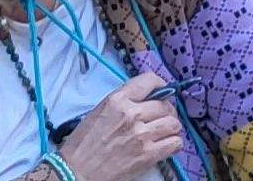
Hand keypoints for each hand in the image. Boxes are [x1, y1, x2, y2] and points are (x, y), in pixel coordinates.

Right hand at [56, 72, 188, 180]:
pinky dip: (173, 144)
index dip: (160, 85)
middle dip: (166, 111)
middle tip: (161, 118)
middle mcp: (132, 114)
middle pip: (166, 105)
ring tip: (163, 132)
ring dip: (171, 128)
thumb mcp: (99, 112)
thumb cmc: (83, 144)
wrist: (77, 172)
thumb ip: (123, 101)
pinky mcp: (148, 155)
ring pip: (174, 123)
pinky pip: (175, 143)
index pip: (149, 81)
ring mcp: (141, 135)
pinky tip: (164, 145)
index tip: (162, 91)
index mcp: (117, 100)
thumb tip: (146, 97)